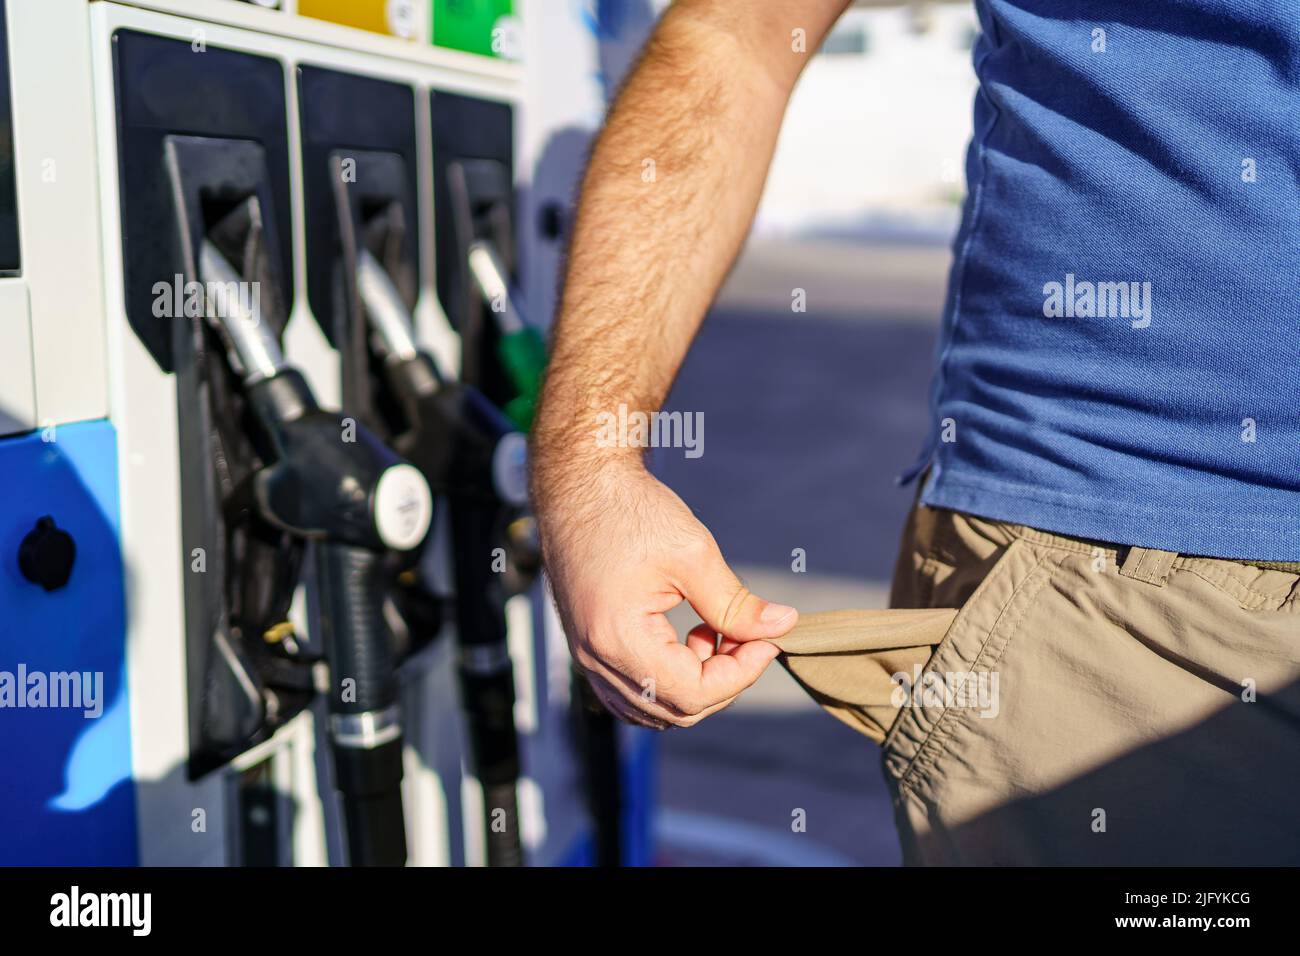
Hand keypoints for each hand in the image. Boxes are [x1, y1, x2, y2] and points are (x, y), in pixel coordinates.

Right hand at [538, 462, 796, 728]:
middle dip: (723, 680)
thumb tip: (781, 628)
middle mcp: (596, 658)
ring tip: (715, 632)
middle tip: (749, 635)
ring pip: (654, 708)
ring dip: (696, 684)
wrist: (581, 485)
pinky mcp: (590, 648)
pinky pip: (633, 692)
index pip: (693, 693)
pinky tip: (688, 640)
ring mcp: (588, 657)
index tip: (768, 640)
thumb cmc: (630, 510)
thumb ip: (736, 603)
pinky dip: (669, 680)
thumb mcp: (693, 554)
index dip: (741, 674)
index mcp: (618, 639)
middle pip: (675, 710)